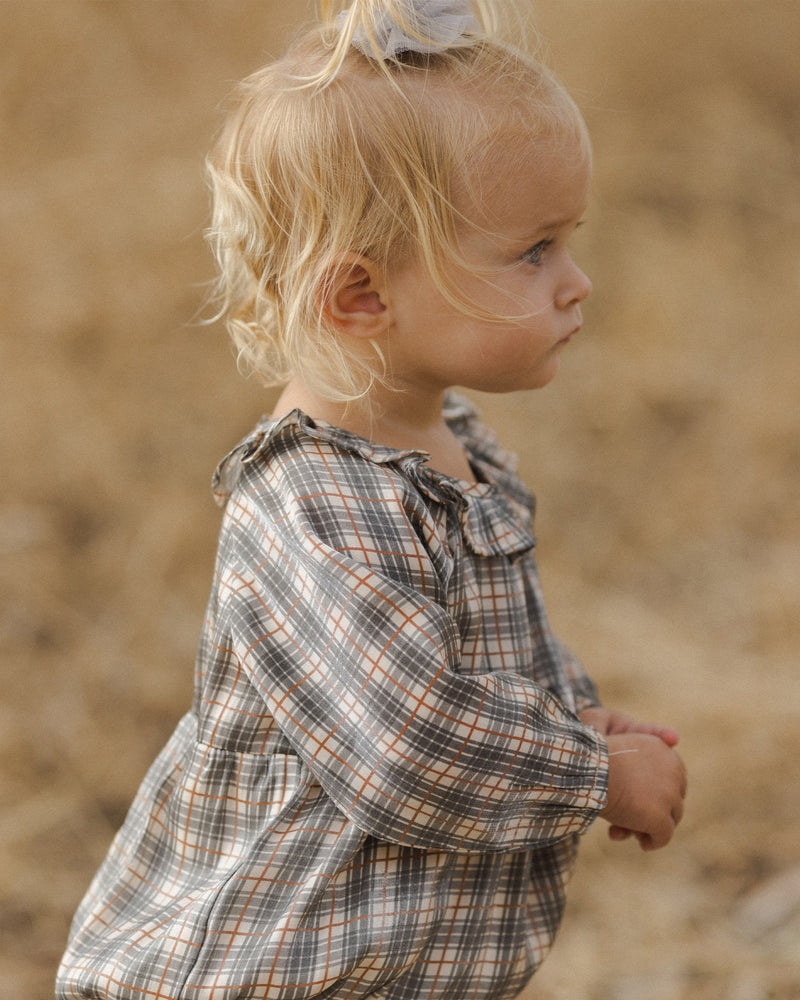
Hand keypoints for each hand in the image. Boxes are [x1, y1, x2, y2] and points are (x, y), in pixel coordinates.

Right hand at [579, 707, 685, 847]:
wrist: (587, 769)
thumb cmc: (597, 758)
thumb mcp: (626, 753)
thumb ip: (642, 765)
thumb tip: (653, 778)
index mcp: (665, 752)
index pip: (673, 779)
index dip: (657, 793)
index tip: (641, 801)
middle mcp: (674, 771)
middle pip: (673, 799)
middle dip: (655, 811)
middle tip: (636, 820)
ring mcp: (669, 795)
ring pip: (670, 818)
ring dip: (650, 827)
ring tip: (630, 831)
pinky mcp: (660, 817)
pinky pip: (664, 836)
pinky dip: (654, 842)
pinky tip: (643, 845)